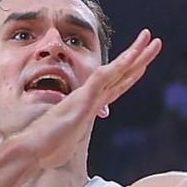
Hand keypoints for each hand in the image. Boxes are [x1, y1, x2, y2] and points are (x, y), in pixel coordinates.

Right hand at [3, 29, 162, 163]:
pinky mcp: (83, 98)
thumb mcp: (67, 143)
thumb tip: (66, 144)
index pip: (116, 86)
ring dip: (135, 53)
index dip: (130, 73)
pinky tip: (134, 55)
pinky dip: (120, 65)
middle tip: (154, 40)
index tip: (143, 62)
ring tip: (151, 38)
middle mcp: (91, 96)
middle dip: (139, 57)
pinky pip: (104, 77)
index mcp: (90, 105)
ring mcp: (88, 95)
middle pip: (121, 73)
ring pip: (117, 70)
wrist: (31, 148)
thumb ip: (70, 137)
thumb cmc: (46, 148)